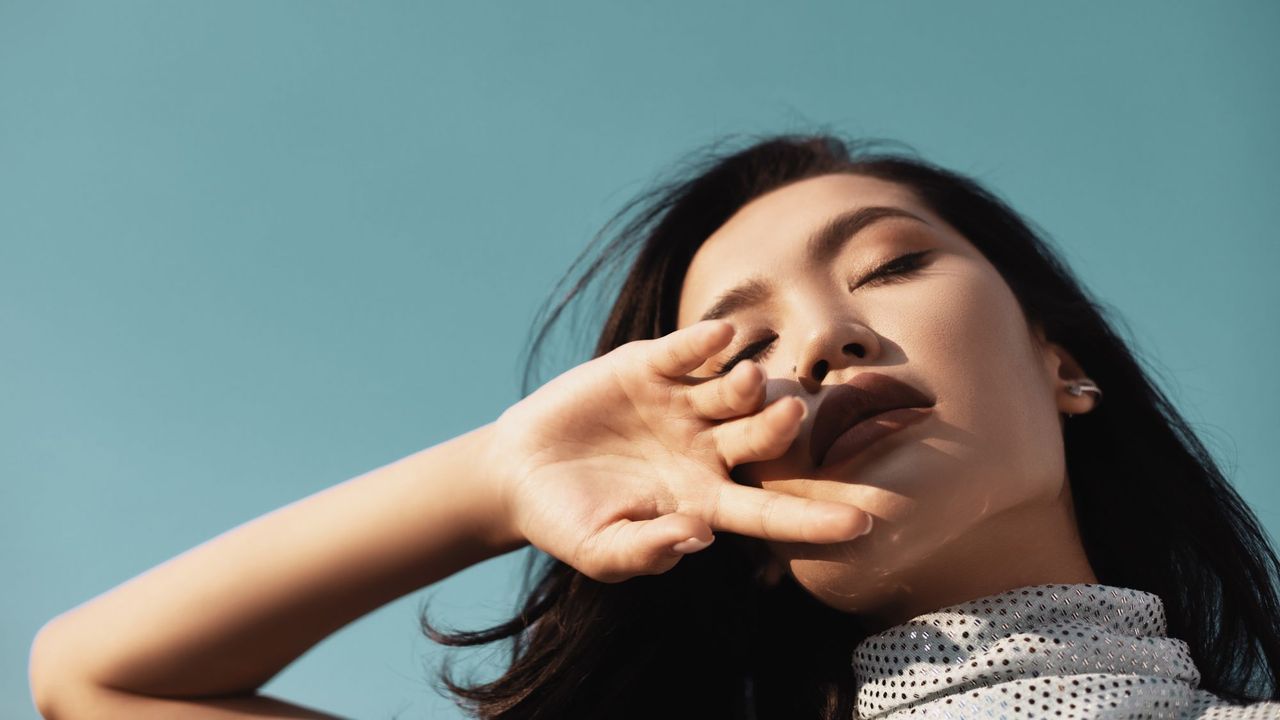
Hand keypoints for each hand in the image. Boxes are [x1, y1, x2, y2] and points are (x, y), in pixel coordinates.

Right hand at [485, 320, 872, 582]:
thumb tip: (699, 537)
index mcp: (704, 498)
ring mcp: (681, 404)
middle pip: (759, 438)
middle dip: (778, 429)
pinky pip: (685, 351)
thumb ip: (646, 551)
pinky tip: (721, 335)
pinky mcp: (648, 367)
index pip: (770, 511)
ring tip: (749, 381)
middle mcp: (705, 448)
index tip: (863, 520)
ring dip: (746, 384)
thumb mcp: (600, 550)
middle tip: (792, 416)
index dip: (814, 518)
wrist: (519, 471)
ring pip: (731, 390)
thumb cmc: (567, 521)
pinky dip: (702, 342)